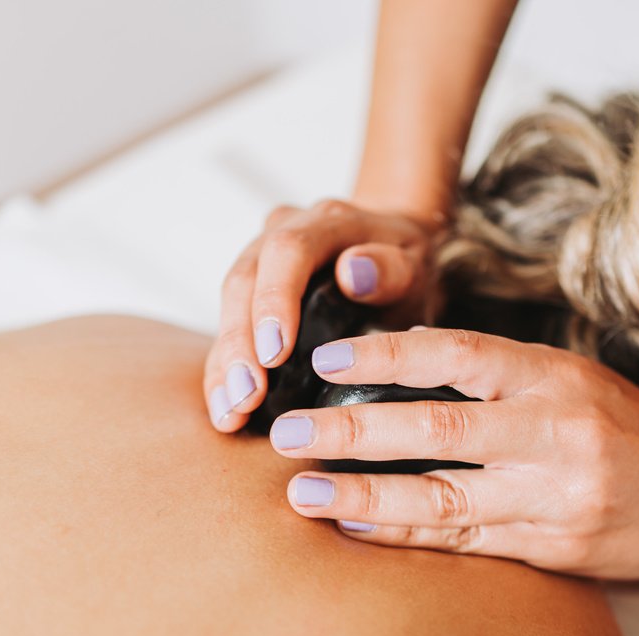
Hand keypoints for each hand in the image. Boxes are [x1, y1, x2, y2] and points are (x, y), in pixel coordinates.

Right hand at [203, 199, 440, 431]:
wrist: (395, 253)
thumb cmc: (408, 265)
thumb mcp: (415, 265)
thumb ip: (392, 269)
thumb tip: (353, 273)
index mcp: (327, 221)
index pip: (288, 251)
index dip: (275, 300)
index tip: (275, 354)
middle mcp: (283, 231)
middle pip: (245, 279)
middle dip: (241, 342)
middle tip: (246, 395)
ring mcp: (260, 257)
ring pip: (228, 304)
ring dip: (224, 361)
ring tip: (229, 411)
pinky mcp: (249, 289)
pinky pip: (228, 327)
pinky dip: (223, 370)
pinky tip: (224, 410)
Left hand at [265, 328, 638, 579]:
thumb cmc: (628, 426)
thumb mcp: (571, 378)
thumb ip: (498, 377)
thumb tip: (399, 367)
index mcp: (556, 377)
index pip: (457, 355)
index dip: (385, 354)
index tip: (323, 358)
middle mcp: (555, 432)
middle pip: (436, 429)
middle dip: (352, 432)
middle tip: (285, 433)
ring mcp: (555, 496)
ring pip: (443, 497)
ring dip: (364, 496)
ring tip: (302, 494)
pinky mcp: (555, 547)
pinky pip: (467, 540)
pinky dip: (407, 535)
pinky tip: (357, 530)